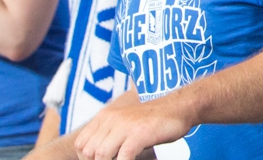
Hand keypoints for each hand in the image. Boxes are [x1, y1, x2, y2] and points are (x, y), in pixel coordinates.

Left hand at [74, 93, 194, 159]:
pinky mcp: (139, 133)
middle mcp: (112, 118)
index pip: (81, 144)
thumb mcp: (125, 123)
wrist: (180, 107)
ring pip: (102, 156)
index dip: (86, 159)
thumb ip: (110, 134)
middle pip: (89, 152)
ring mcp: (125, 125)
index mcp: (106, 116)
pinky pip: (123, 157)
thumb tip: (96, 156)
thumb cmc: (154, 120)